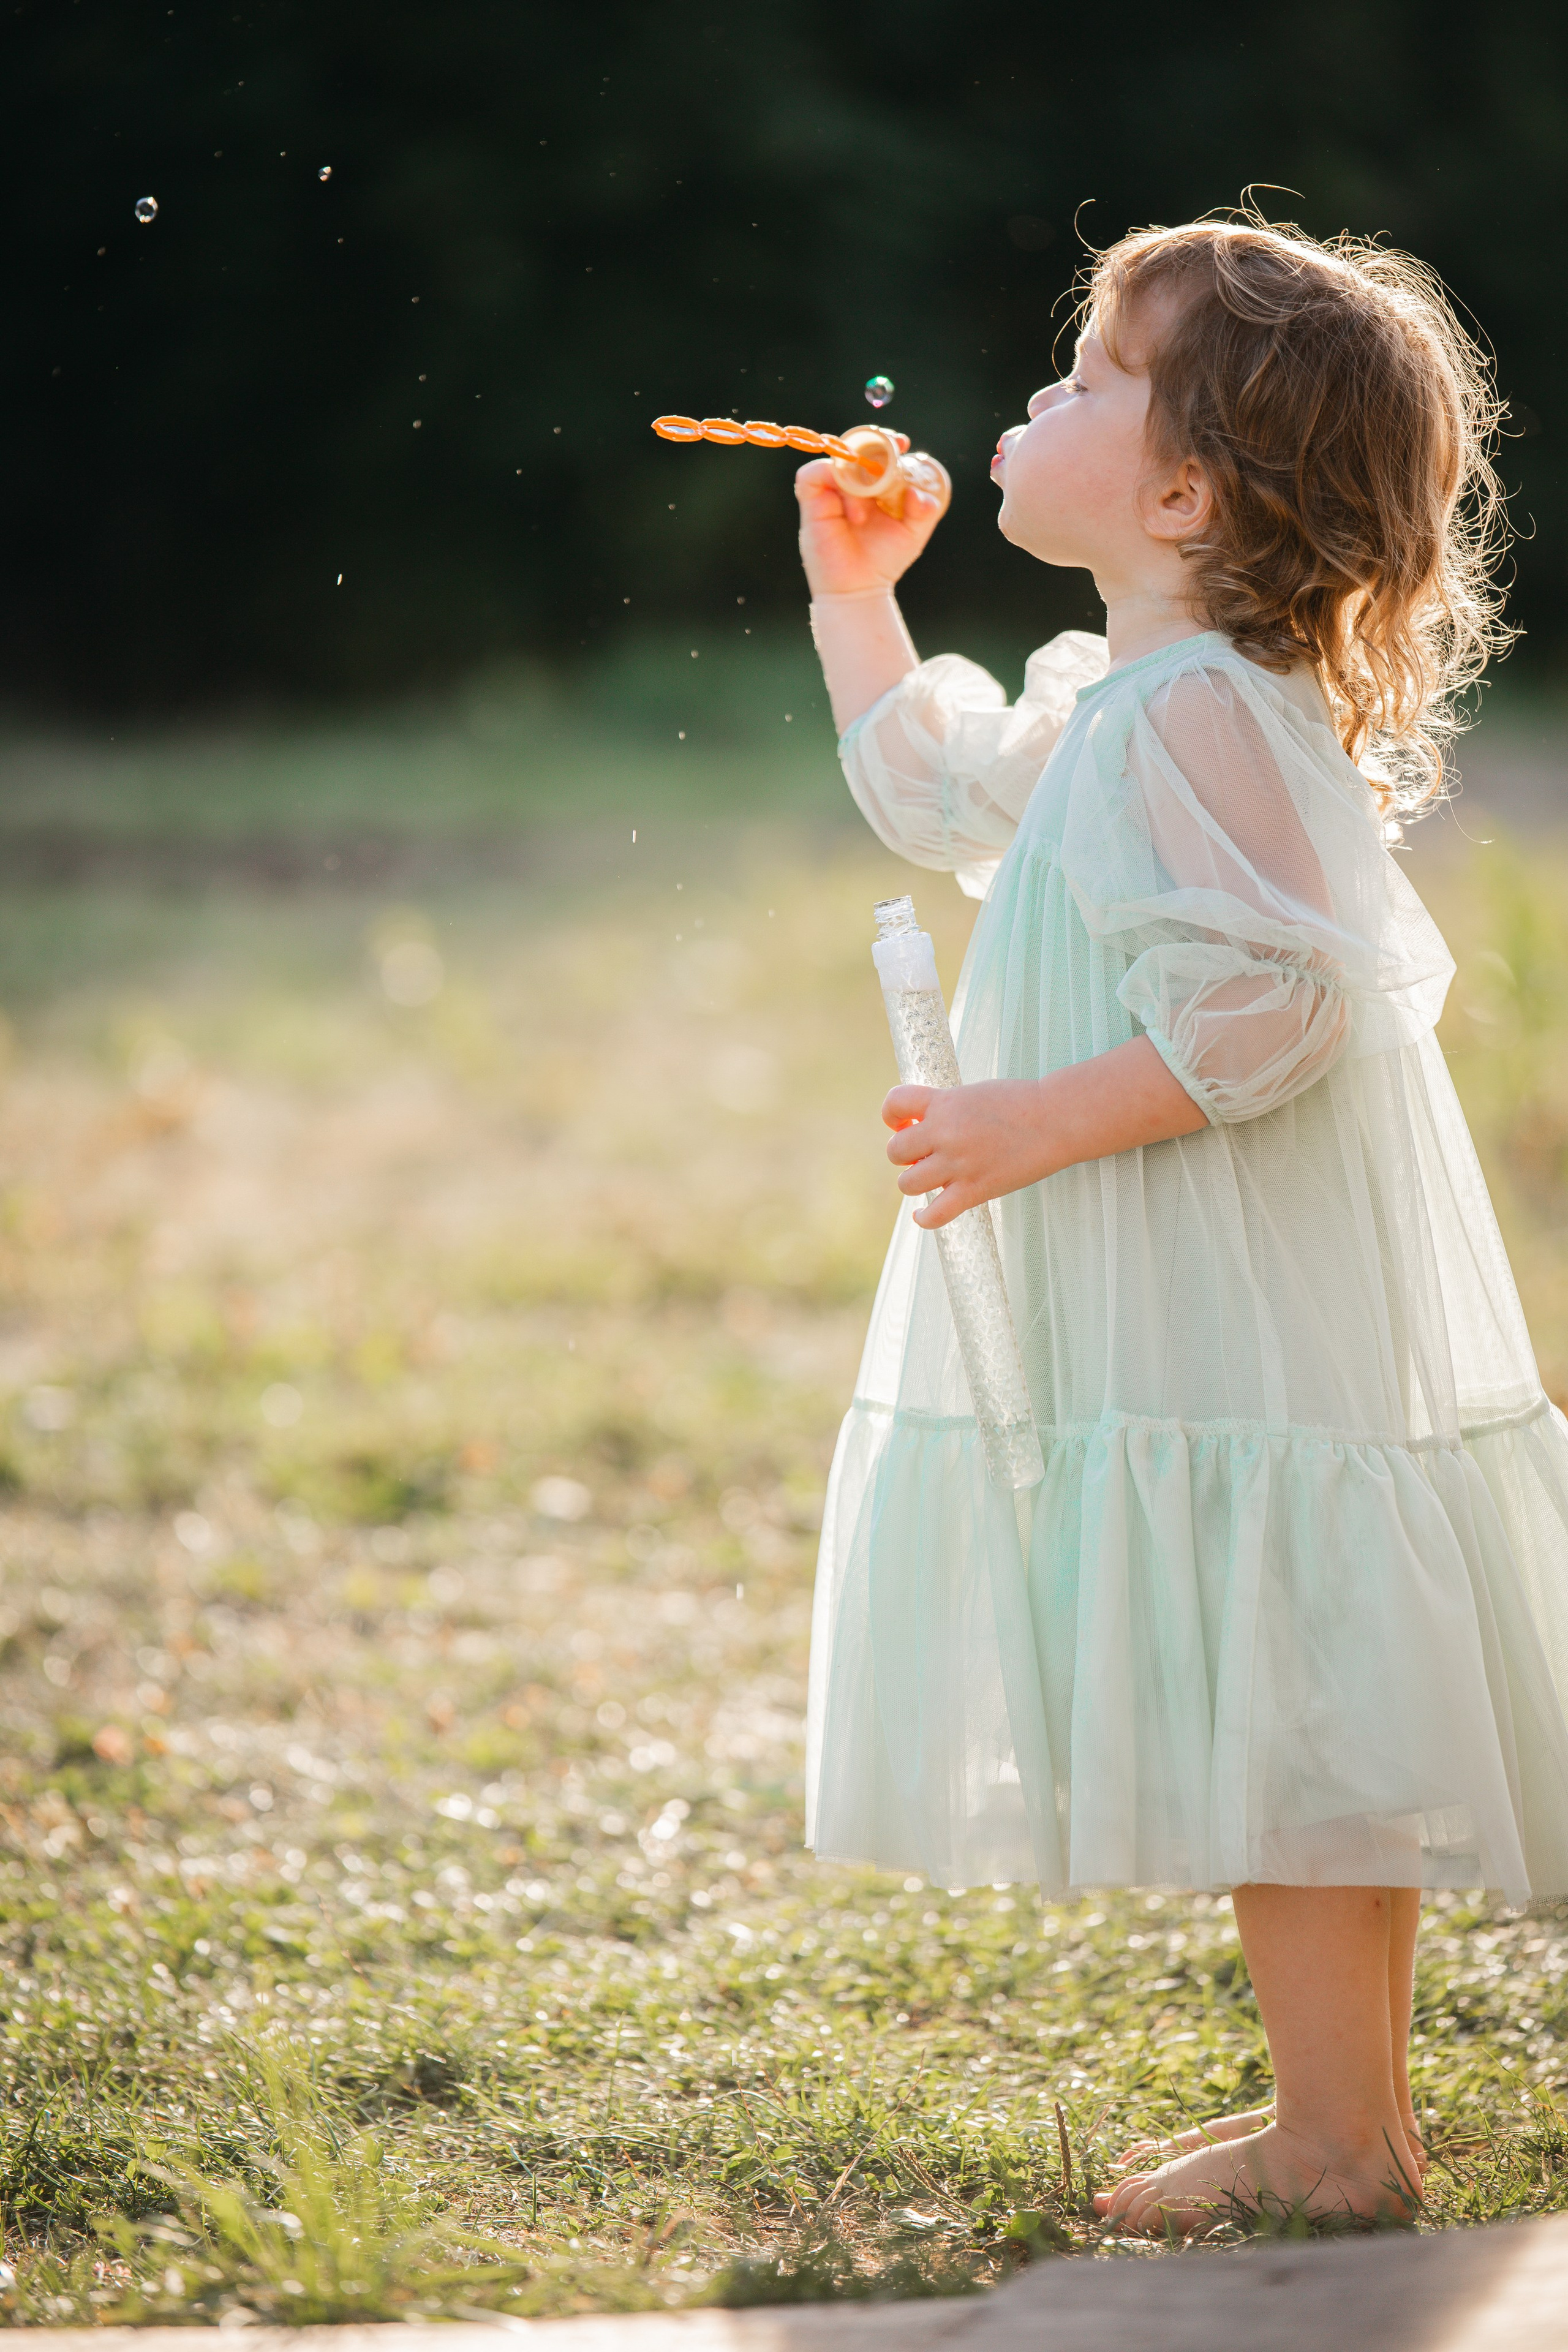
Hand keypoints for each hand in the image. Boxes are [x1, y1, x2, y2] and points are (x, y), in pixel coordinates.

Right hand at [796, 440, 944, 598]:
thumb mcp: (912, 533)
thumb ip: (923, 511)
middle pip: (853, 446)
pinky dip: (836, 485)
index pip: (874, 449)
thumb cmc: (884, 560)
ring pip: (837, 461)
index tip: (902, 444)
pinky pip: (812, 474)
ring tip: (868, 514)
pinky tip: (854, 513)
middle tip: (891, 452)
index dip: (886, 440)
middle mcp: (849, 483)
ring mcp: (829, 491)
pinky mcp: (811, 503)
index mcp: (872, 484)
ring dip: (857, 480)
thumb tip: (918, 492)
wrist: (860, 590)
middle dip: (871, 443)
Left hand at [883, 1042, 1209, 1226]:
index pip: (894, 1104)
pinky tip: (923, 1213)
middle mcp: (946, 1132)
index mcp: (945, 1102)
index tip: (905, 1123)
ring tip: (931, 1176)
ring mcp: (959, 1163)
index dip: (893, 1116)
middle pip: (895, 1150)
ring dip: (914, 1180)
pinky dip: (923, 1218)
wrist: (1057, 1120)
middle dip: (905, 1152)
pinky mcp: (975, 1190)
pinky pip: (934, 1214)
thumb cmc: (1020, 1103)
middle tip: (925, 1153)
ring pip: (907, 1182)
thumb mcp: (974, 1093)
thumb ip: (945, 1107)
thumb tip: (917, 1128)